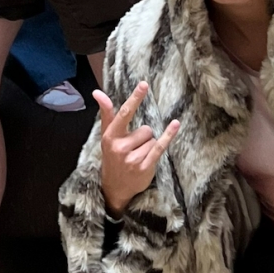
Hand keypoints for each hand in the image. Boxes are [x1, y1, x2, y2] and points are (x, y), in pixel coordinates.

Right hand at [94, 81, 179, 215]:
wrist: (115, 187)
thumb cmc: (112, 156)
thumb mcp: (106, 136)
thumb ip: (106, 113)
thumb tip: (97, 92)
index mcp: (110, 136)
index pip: (124, 113)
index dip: (135, 98)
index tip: (144, 84)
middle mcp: (120, 147)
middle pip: (145, 129)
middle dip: (143, 136)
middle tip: (133, 148)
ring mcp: (132, 158)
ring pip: (152, 139)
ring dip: (148, 146)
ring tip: (138, 156)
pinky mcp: (144, 167)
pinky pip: (159, 147)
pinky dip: (168, 136)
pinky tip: (175, 124)